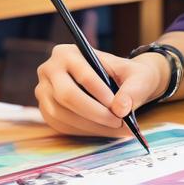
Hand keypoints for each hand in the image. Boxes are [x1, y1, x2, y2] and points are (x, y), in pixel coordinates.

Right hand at [34, 44, 167, 136]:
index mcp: (68, 53)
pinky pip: (62, 126)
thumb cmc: (128, 75)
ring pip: (63, 115)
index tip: (118, 107)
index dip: (99, 92)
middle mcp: (50, 70)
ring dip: (91, 126)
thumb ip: (133, 90)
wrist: (120, 81)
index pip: (82, 74)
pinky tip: (105, 131)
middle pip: (67, 96)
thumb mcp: (138, 76)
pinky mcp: (47, 110)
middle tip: (118, 122)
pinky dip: (85, 131)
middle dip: (94, 112)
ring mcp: (44, 92)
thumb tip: (121, 109)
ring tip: (117, 129)